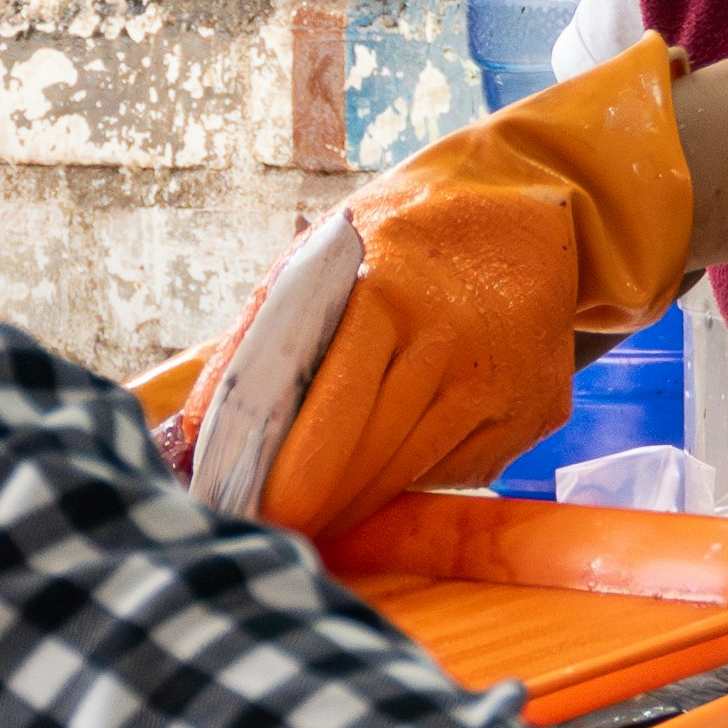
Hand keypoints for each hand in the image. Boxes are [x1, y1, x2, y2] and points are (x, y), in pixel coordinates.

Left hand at [139, 43, 694, 537]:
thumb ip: (254, 342)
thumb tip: (192, 437)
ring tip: (316, 496)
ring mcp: (500, 389)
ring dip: (354, 499)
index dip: (278, 491)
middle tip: (266, 521)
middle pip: (359, 474)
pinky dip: (413, 470)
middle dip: (307, 508)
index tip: (244, 515)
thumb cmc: (404, 234)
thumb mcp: (317, 259)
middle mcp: (449, 350)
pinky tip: (399, 438)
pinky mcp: (535, 415)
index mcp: (385, 299)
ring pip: (403, 482)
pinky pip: (453, 472)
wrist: (531, 207)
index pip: (320, 436)